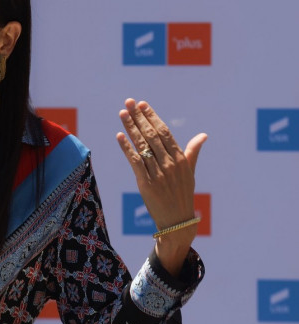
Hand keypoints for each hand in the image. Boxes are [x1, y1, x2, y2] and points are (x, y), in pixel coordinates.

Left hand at [116, 99, 206, 276]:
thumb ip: (193, 151)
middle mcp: (170, 163)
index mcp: (180, 158)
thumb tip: (203, 135)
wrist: (177, 220)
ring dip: (131, 128)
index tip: (142, 104)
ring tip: (122, 113)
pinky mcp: (146, 183)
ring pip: (142, 145)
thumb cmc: (182, 194)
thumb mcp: (190, 172)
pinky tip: (119, 136)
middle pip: (152, 135)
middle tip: (128, 102)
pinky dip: (126, 148)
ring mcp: (158, 173)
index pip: (164, 132)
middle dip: (139, 117)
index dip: (152, 117)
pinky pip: (135, 162)